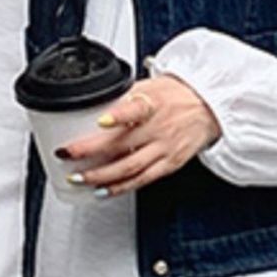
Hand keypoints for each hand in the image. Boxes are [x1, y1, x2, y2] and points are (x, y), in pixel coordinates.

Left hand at [56, 73, 222, 197]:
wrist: (209, 107)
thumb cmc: (177, 95)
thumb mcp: (150, 85)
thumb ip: (123, 96)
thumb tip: (92, 102)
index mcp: (153, 104)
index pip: (136, 108)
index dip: (118, 115)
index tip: (101, 120)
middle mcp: (158, 128)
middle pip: (122, 144)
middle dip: (90, 152)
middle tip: (67, 154)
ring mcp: (164, 149)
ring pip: (129, 168)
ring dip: (101, 176)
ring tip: (79, 178)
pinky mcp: (169, 165)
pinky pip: (141, 180)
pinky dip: (120, 188)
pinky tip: (102, 191)